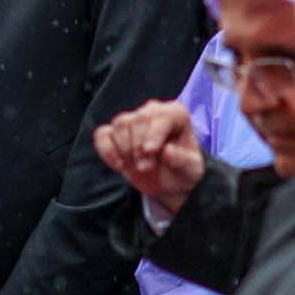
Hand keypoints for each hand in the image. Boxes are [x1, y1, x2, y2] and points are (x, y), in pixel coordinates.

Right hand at [93, 101, 204, 216]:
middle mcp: (152, 111)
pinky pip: (102, 135)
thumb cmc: (183, 171)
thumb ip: (182, 160)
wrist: (169, 182)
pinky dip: (107, 150)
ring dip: (125, 150)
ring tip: (137, 167)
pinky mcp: (114, 133)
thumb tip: (167, 151)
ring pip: (120, 125)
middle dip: (138, 147)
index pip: (159, 116)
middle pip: (137, 120)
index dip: (153, 133)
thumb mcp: (191, 170)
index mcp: (175, 114)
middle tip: (146, 168)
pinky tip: (119, 165)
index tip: (150, 152)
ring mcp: (131, 120)